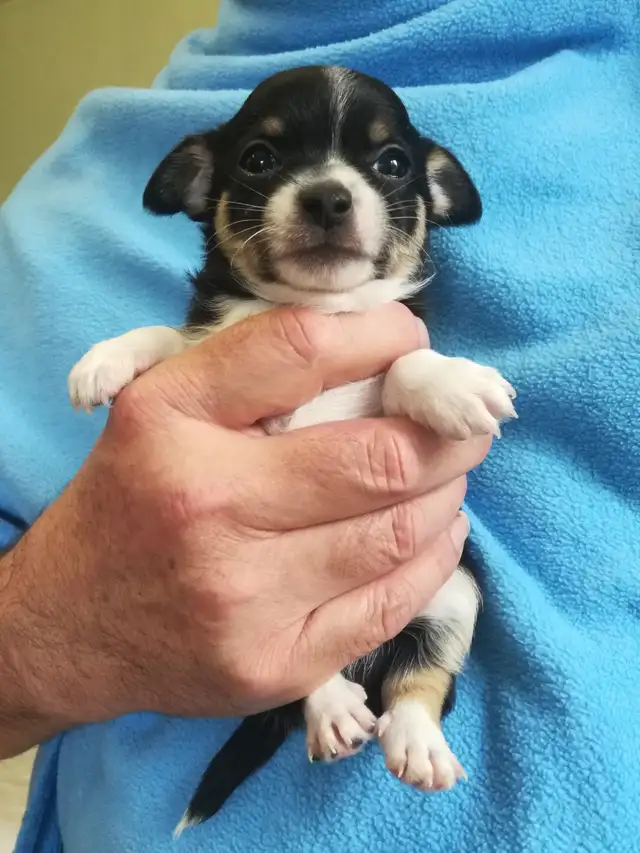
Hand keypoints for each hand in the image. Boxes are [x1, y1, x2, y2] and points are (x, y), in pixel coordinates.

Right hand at [0, 304, 488, 756]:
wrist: (66, 627)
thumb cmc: (129, 502)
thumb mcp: (159, 410)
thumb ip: (254, 371)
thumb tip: (379, 350)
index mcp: (170, 419)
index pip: (303, 350)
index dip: (381, 336)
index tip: (410, 339)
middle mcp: (207, 505)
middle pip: (378, 457)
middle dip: (447, 430)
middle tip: (466, 419)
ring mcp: (244, 596)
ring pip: (398, 532)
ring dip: (447, 492)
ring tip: (448, 474)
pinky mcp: (276, 665)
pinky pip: (391, 603)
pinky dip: (433, 557)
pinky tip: (431, 533)